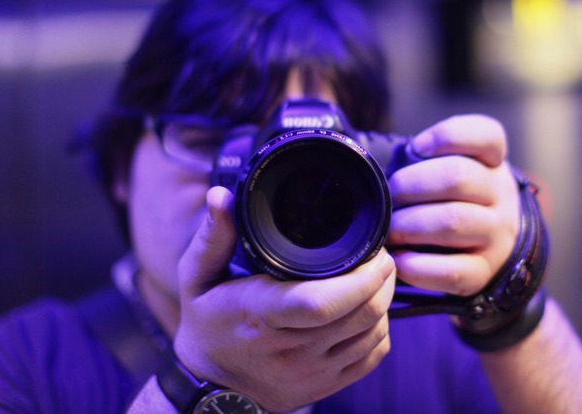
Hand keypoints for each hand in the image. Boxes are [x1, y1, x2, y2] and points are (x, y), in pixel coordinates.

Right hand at [171, 187, 395, 412]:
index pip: (321, 303)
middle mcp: (290, 351)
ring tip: (374, 280)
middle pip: (362, 315)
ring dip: (383, 303)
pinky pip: (373, 356)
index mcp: (261, 316)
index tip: (374, 253)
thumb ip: (214, 236)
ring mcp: (312, 373)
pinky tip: (367, 312)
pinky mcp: (326, 386)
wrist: (211, 384)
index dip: (360, 279)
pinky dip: (379, 331)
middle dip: (382, 280)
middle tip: (380, 257)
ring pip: (374, 334)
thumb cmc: (207, 322)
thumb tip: (219, 195)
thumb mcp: (198, 276)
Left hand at [388, 114, 519, 295]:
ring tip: (392, 228)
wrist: (488, 245)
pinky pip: (452, 271)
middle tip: (392, 196)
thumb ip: (421, 157)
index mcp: (491, 162)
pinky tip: (399, 259)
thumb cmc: (452, 198)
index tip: (417, 147)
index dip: (447, 136)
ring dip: (411, 224)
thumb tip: (374, 166)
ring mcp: (495, 235)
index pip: (486, 135)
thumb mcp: (448, 167)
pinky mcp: (483, 272)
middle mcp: (499, 196)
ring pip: (454, 221)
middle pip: (457, 177)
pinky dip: (418, 265)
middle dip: (412, 185)